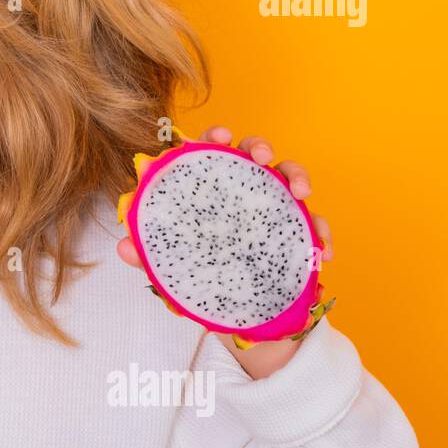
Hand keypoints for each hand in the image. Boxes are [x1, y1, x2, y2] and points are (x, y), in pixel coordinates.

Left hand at [116, 126, 331, 376]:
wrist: (233, 309)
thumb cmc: (198, 270)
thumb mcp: (171, 263)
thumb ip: (149, 253)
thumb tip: (124, 248)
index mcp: (209, 188)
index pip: (208, 152)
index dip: (213, 138)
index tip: (219, 137)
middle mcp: (242, 188)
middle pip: (252, 153)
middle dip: (259, 146)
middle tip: (260, 158)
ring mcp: (272, 206)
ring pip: (289, 177)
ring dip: (298, 177)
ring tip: (302, 195)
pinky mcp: (296, 229)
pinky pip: (314, 224)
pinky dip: (321, 234)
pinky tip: (323, 252)